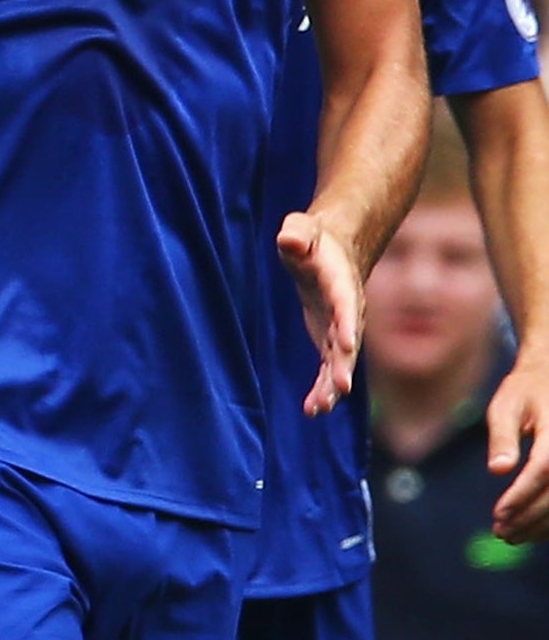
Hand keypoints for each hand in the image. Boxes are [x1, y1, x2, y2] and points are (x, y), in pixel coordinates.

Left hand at [277, 211, 361, 414]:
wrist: (331, 252)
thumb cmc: (312, 239)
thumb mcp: (301, 229)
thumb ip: (297, 234)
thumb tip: (290, 240)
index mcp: (341, 283)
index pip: (346, 304)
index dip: (347, 324)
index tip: (346, 344)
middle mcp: (348, 312)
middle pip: (348, 341)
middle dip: (344, 365)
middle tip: (340, 389)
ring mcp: (342, 329)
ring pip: (341, 362)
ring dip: (331, 386)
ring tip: (319, 409)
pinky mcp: (331, 342)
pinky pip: (330, 369)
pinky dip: (323, 389)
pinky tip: (312, 410)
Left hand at [488, 348, 548, 542]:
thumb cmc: (526, 391)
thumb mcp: (507, 404)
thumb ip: (503, 436)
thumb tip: (498, 470)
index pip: (544, 469)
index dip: (522, 495)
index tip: (499, 514)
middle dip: (530, 517)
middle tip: (501, 532)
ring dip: (542, 525)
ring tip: (511, 536)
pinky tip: (531, 529)